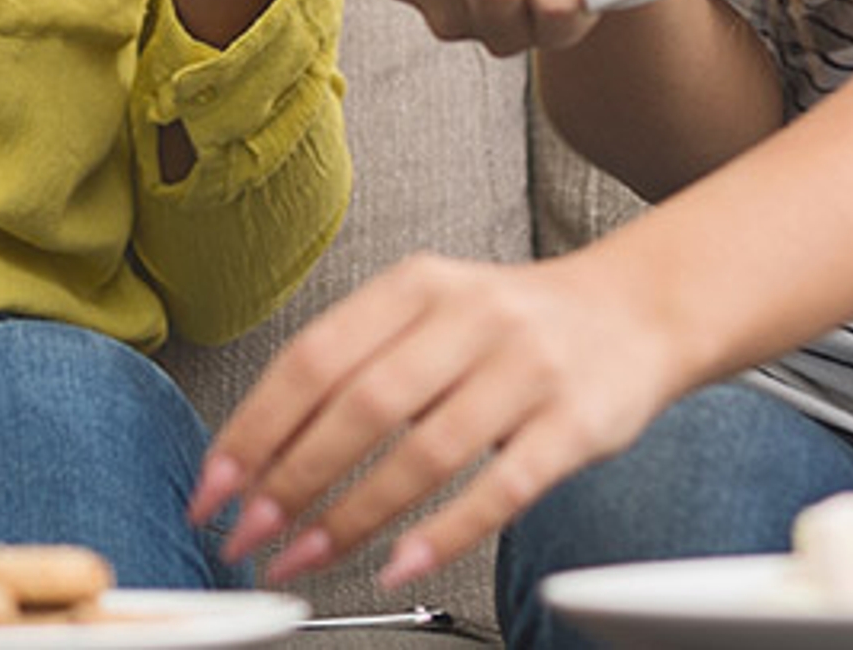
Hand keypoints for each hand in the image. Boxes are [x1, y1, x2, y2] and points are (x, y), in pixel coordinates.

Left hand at [191, 250, 677, 589]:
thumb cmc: (512, 324)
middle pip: (360, 406)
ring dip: (352, 518)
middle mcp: (468, 318)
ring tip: (304, 560)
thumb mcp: (430, 310)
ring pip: (422, 453)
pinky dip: (442, 535)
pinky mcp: (573, 424)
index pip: (313, 358)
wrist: (638, 310)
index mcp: (416, 284)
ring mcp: (525, 370)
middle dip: (290, 481)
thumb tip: (259, 446)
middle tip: (247, 535)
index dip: (255, 428)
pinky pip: (500, 489)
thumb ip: (356, 362)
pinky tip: (397, 567)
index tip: (214, 485)